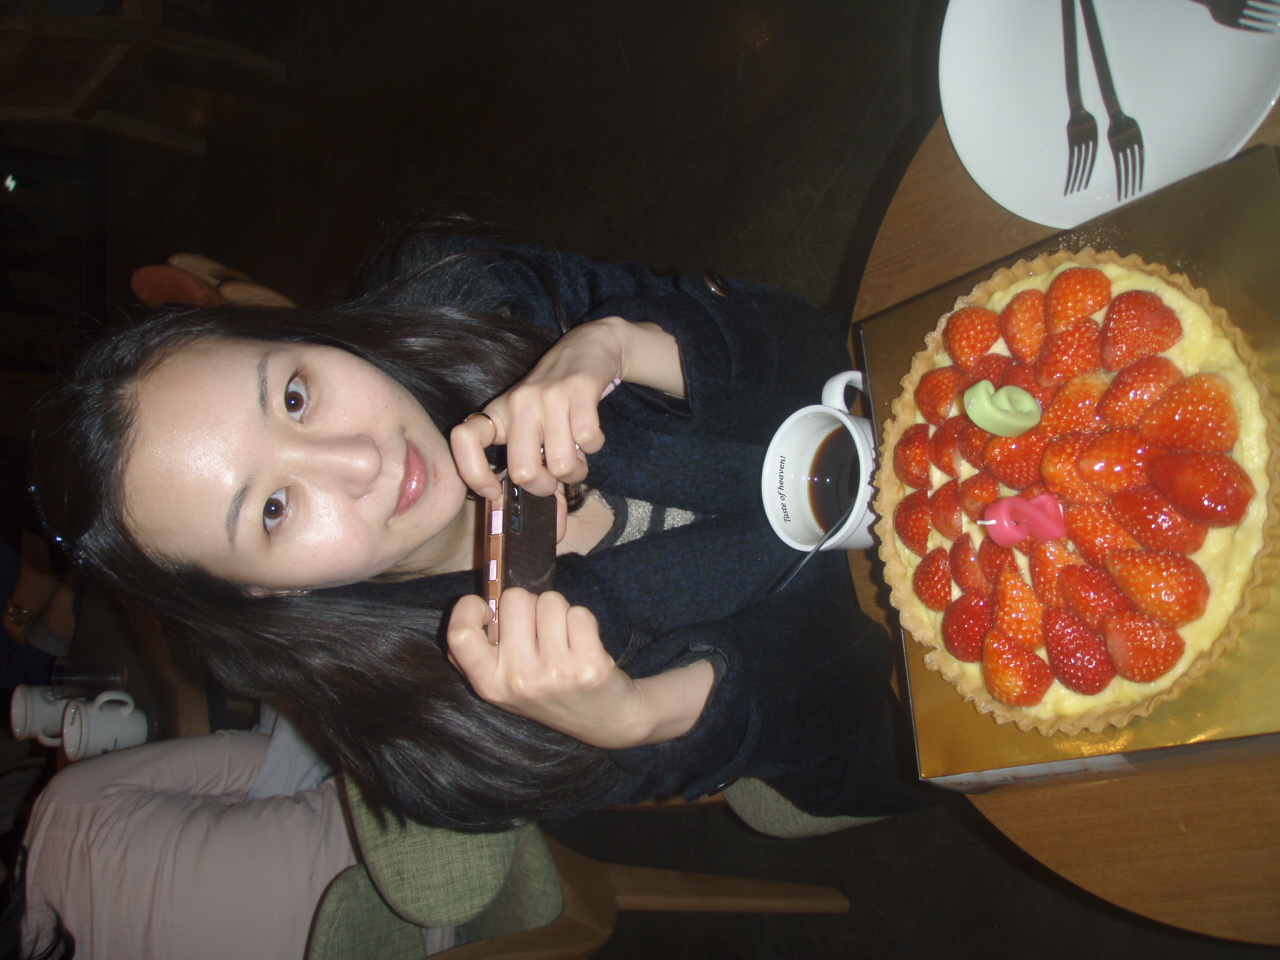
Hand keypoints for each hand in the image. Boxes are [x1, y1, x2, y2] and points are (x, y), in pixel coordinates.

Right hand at [447, 589, 647, 747]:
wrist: (606, 721)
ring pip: (550, 601)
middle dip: (530, 603)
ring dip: (560, 612)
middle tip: (540, 630)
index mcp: (489, 684)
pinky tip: (585, 646)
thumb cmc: (551, 691)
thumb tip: (477, 603)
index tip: (488, 609)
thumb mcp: (506, 684)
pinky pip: (579, 613)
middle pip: (514, 599)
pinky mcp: (589, 666)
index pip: (459, 634)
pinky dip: (583, 621)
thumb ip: (483, 650)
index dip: (469, 608)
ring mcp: (555, 674)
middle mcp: (518, 681)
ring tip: (565, 640)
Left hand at [450, 318, 627, 499]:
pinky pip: (588, 442)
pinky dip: (595, 446)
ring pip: (561, 464)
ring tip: (577, 454)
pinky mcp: (578, 390)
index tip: (494, 491)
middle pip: (523, 471)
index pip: (464, 439)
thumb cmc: (557, 401)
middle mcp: (518, 403)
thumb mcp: (534, 427)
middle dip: (546, 486)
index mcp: (499, 414)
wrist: (587, 349)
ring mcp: (547, 395)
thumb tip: (552, 524)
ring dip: (577, 470)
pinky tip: (590, 432)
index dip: (473, 473)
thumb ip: (536, 470)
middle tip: (555, 475)